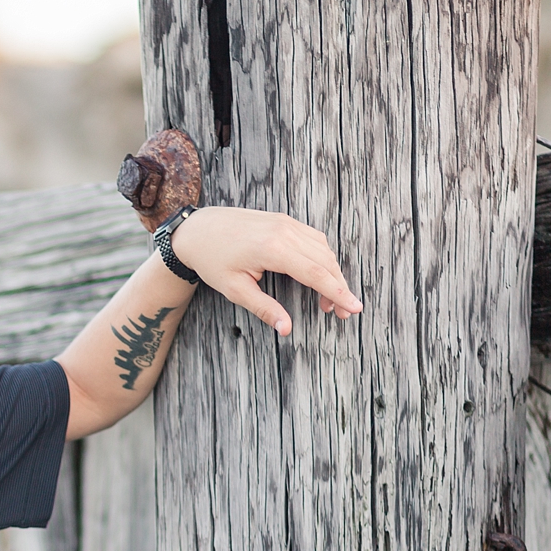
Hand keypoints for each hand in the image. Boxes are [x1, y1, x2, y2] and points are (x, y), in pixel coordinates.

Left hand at [170, 206, 361, 334]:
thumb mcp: (234, 290)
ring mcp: (285, 222)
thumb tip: (286, 329)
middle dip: (338, 288)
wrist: (197, 230)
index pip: (316, 273)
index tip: (354, 308)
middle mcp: (284, 231)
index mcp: (273, 249)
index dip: (338, 293)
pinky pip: (313, 239)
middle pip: (325, 261)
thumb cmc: (212, 260)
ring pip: (322, 249)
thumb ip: (264, 309)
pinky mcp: (283, 220)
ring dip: (331, 274)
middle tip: (342, 313)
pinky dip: (322, 258)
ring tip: (327, 302)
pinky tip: (318, 277)